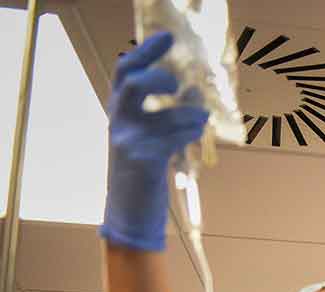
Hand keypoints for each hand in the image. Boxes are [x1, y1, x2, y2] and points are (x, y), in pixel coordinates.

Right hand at [101, 32, 208, 251]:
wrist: (129, 215)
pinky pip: (172, 137)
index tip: (167, 37)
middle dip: (159, 77)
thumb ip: (167, 114)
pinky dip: (189, 131)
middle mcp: (119, 122)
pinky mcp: (143, 161)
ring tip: (200, 119)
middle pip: (132, 82)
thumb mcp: (151, 138)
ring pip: (161, 112)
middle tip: (178, 83)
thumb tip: (194, 91)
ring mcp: (128, 140)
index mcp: (119, 112)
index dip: (146, 52)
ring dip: (189, 112)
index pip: (124, 71)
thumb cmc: (143, 174)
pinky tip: (196, 134)